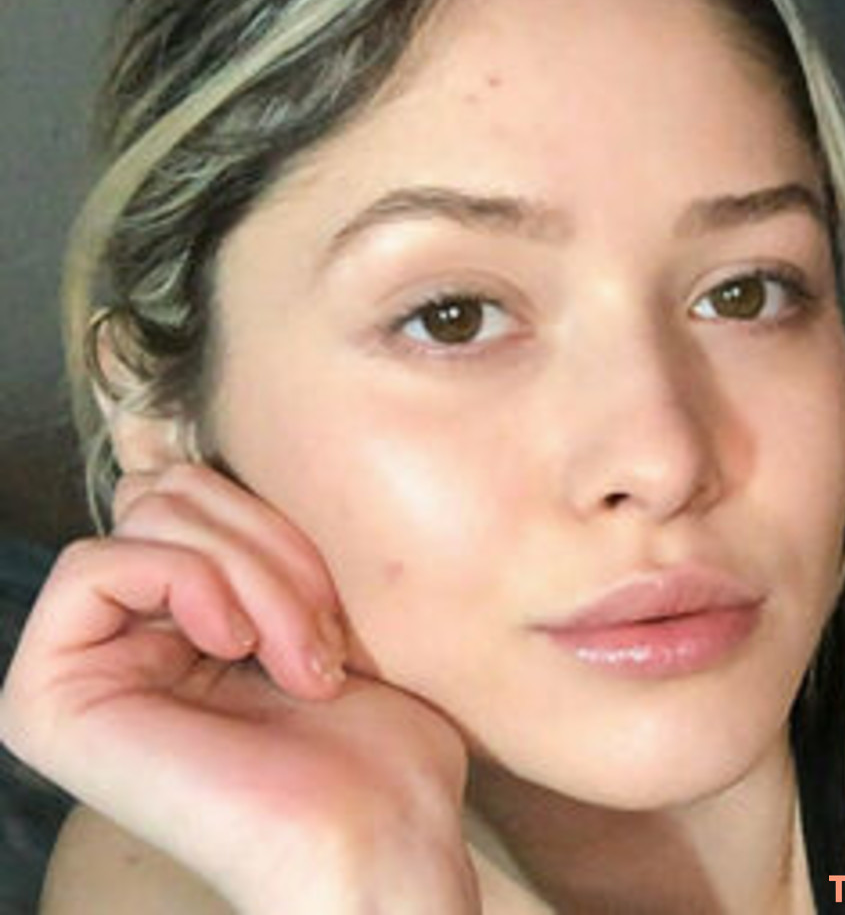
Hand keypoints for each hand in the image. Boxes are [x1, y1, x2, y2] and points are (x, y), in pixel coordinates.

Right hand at [0, 463, 478, 913]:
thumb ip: (236, 527)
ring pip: (150, 516)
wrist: (379, 829)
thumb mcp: (310, 590)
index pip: (192, 486)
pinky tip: (238, 646)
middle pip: (170, 489)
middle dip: (270, 548)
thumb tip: (148, 433)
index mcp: (175, 613)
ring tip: (301, 659)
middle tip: (321, 639)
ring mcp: (77, 667)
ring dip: (253, 576)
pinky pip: (101, 563)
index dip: (271, 517)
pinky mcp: (48, 699)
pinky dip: (193, 585)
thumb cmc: (369, 725)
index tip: (331, 599)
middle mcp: (118, 635)